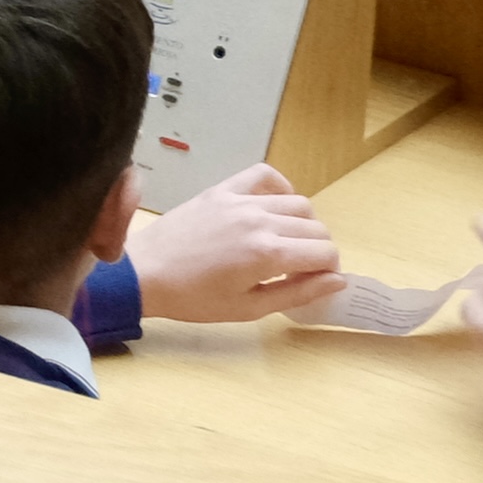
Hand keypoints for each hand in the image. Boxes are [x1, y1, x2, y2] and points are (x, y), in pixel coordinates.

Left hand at [127, 165, 340, 323]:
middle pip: (316, 228)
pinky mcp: (222, 190)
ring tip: (286, 244)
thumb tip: (338, 280)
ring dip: (303, 224)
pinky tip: (273, 208)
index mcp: (268, 253)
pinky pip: (264, 175)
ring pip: (297, 203)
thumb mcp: (249, 308)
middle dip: (318, 251)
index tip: (316, 281)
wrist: (145, 274)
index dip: (329, 270)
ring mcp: (240, 201)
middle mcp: (259, 220)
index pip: (326, 252)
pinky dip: (279, 187)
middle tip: (300, 269)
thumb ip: (298, 293)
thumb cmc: (194, 299)